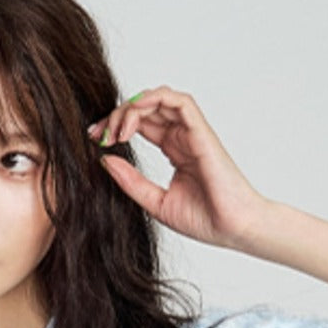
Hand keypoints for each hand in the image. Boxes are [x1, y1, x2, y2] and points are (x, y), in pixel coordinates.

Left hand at [88, 85, 270, 250]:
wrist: (232, 228)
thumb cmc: (204, 220)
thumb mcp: (155, 202)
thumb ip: (131, 182)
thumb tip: (105, 160)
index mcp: (174, 150)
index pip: (141, 123)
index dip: (116, 125)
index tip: (95, 139)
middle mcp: (182, 136)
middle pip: (145, 108)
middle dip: (116, 115)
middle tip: (98, 134)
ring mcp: (192, 131)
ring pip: (157, 98)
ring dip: (131, 107)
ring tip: (115, 132)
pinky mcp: (201, 131)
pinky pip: (177, 100)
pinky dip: (151, 101)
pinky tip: (131, 122)